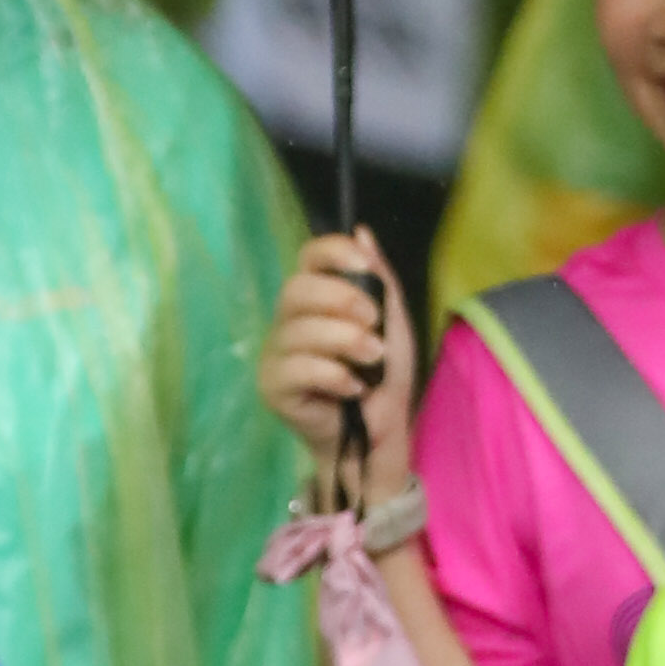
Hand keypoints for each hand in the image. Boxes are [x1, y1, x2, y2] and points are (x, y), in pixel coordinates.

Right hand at [257, 231, 413, 491]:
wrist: (380, 434)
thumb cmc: (383, 377)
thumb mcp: (392, 323)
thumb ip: (379, 280)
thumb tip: (362, 231)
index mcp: (316, 299)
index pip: (308, 258)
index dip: (332, 253)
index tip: (363, 265)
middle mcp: (288, 321)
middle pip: (295, 290)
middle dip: (339, 300)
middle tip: (373, 323)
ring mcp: (276, 354)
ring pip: (298, 331)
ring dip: (345, 342)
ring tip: (372, 360)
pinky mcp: (272, 388)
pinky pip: (295, 368)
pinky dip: (331, 374)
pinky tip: (352, 388)